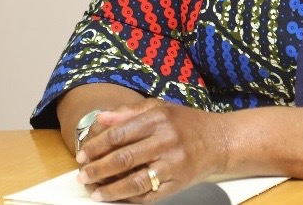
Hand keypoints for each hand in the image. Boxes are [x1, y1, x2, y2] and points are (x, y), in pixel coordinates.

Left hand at [76, 98, 224, 202]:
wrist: (220, 140)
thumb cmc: (187, 123)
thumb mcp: (161, 108)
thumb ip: (129, 112)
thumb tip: (100, 118)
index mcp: (159, 118)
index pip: (119, 134)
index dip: (96, 146)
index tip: (82, 154)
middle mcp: (166, 140)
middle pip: (123, 159)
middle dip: (97, 169)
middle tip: (82, 175)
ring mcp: (173, 163)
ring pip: (134, 181)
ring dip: (109, 189)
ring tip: (94, 191)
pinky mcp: (178, 182)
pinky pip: (149, 195)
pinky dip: (129, 199)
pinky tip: (116, 197)